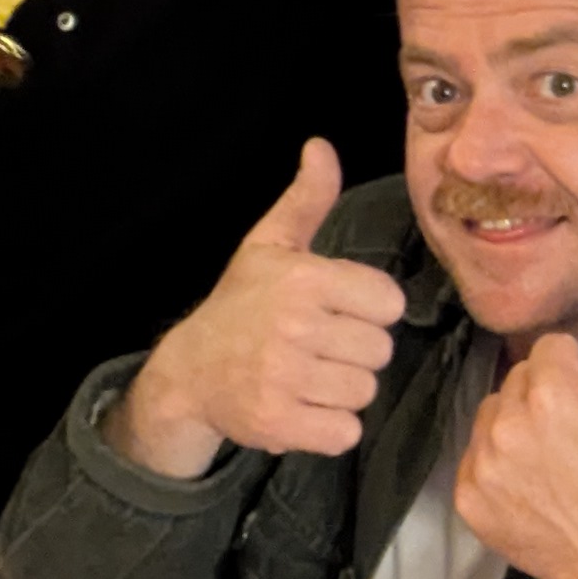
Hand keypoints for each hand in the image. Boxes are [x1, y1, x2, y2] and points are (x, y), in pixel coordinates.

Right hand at [110, 140, 403, 477]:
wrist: (189, 371)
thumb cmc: (240, 305)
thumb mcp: (269, 246)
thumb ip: (306, 199)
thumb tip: (320, 146)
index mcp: (303, 279)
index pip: (388, 302)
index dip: (367, 309)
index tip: (336, 310)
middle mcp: (295, 326)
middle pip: (380, 351)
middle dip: (354, 352)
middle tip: (317, 347)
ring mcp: (285, 377)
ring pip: (364, 392)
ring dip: (342, 390)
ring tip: (307, 376)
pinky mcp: (279, 422)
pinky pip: (345, 432)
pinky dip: (329, 427)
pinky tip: (301, 407)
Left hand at [453, 295, 577, 578]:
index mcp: (554, 398)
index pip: (553, 347)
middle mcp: (506, 423)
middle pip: (521, 376)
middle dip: (551, 394)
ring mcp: (482, 462)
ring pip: (496, 410)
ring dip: (521, 423)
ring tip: (559, 460)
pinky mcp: (467, 493)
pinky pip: (478, 452)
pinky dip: (502, 460)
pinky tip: (535, 484)